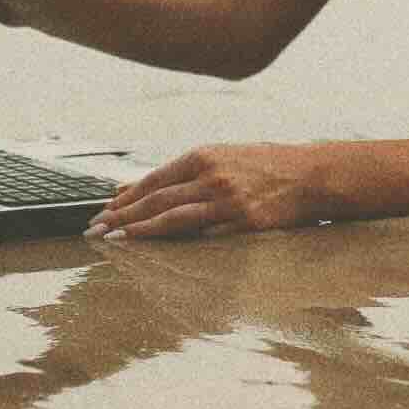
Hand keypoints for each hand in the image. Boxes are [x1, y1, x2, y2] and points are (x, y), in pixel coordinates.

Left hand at [86, 143, 333, 239]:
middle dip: (122, 216)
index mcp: (203, 155)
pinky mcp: (244, 222)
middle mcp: (211, 175)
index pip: (153, 180)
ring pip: (173, 218)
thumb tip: (139, 190)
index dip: (124, 199)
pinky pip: (205, 235)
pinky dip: (179, 243)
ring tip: (117, 240)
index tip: (102, 212)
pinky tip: (161, 252)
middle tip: (96, 230)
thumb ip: (184, 174)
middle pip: (156, 199)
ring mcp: (227, 199)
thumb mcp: (222, 158)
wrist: (311, 173)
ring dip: (140, 231)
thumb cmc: (265, 166)